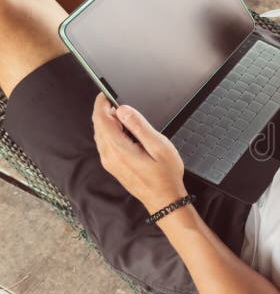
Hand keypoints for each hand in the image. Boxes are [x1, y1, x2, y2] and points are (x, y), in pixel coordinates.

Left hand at [91, 92, 187, 214]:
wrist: (164, 200)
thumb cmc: (165, 175)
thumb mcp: (158, 146)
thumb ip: (139, 126)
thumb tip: (123, 110)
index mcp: (119, 149)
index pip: (102, 119)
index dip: (101, 104)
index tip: (106, 94)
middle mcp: (109, 156)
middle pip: (98, 126)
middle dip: (104, 111)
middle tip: (117, 101)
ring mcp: (110, 163)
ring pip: (100, 135)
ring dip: (107, 122)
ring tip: (122, 115)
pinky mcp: (113, 166)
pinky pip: (105, 144)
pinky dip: (110, 133)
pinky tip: (123, 131)